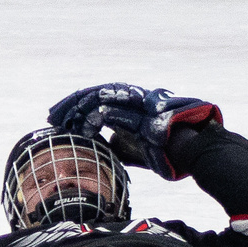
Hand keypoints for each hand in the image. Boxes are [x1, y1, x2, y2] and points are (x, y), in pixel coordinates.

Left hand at [45, 84, 220, 180]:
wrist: (196, 153)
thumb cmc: (169, 152)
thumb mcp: (138, 148)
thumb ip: (121, 145)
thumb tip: (104, 149)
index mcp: (133, 104)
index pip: (99, 98)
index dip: (77, 105)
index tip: (58, 116)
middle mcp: (136, 99)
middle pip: (97, 93)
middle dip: (72, 103)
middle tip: (51, 114)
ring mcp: (142, 104)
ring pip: (103, 98)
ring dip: (79, 108)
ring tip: (60, 119)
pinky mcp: (146, 115)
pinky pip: (117, 112)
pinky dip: (98, 118)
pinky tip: (83, 127)